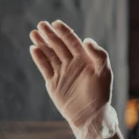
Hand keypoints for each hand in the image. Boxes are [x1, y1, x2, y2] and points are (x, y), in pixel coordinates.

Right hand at [29, 20, 118, 138]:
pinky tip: (34, 49)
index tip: (56, 23)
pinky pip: (45, 67)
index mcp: (84, 59)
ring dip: (42, 43)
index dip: (64, 32)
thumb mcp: (104, 73)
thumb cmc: (100, 94)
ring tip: (34, 33)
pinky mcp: (53, 83)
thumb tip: (86, 39)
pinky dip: (39, 58)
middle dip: (50, 35)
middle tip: (41, 24)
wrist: (90, 116)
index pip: (72, 41)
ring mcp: (62, 73)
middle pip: (59, 45)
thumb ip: (99, 55)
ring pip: (50, 54)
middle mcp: (72, 64)